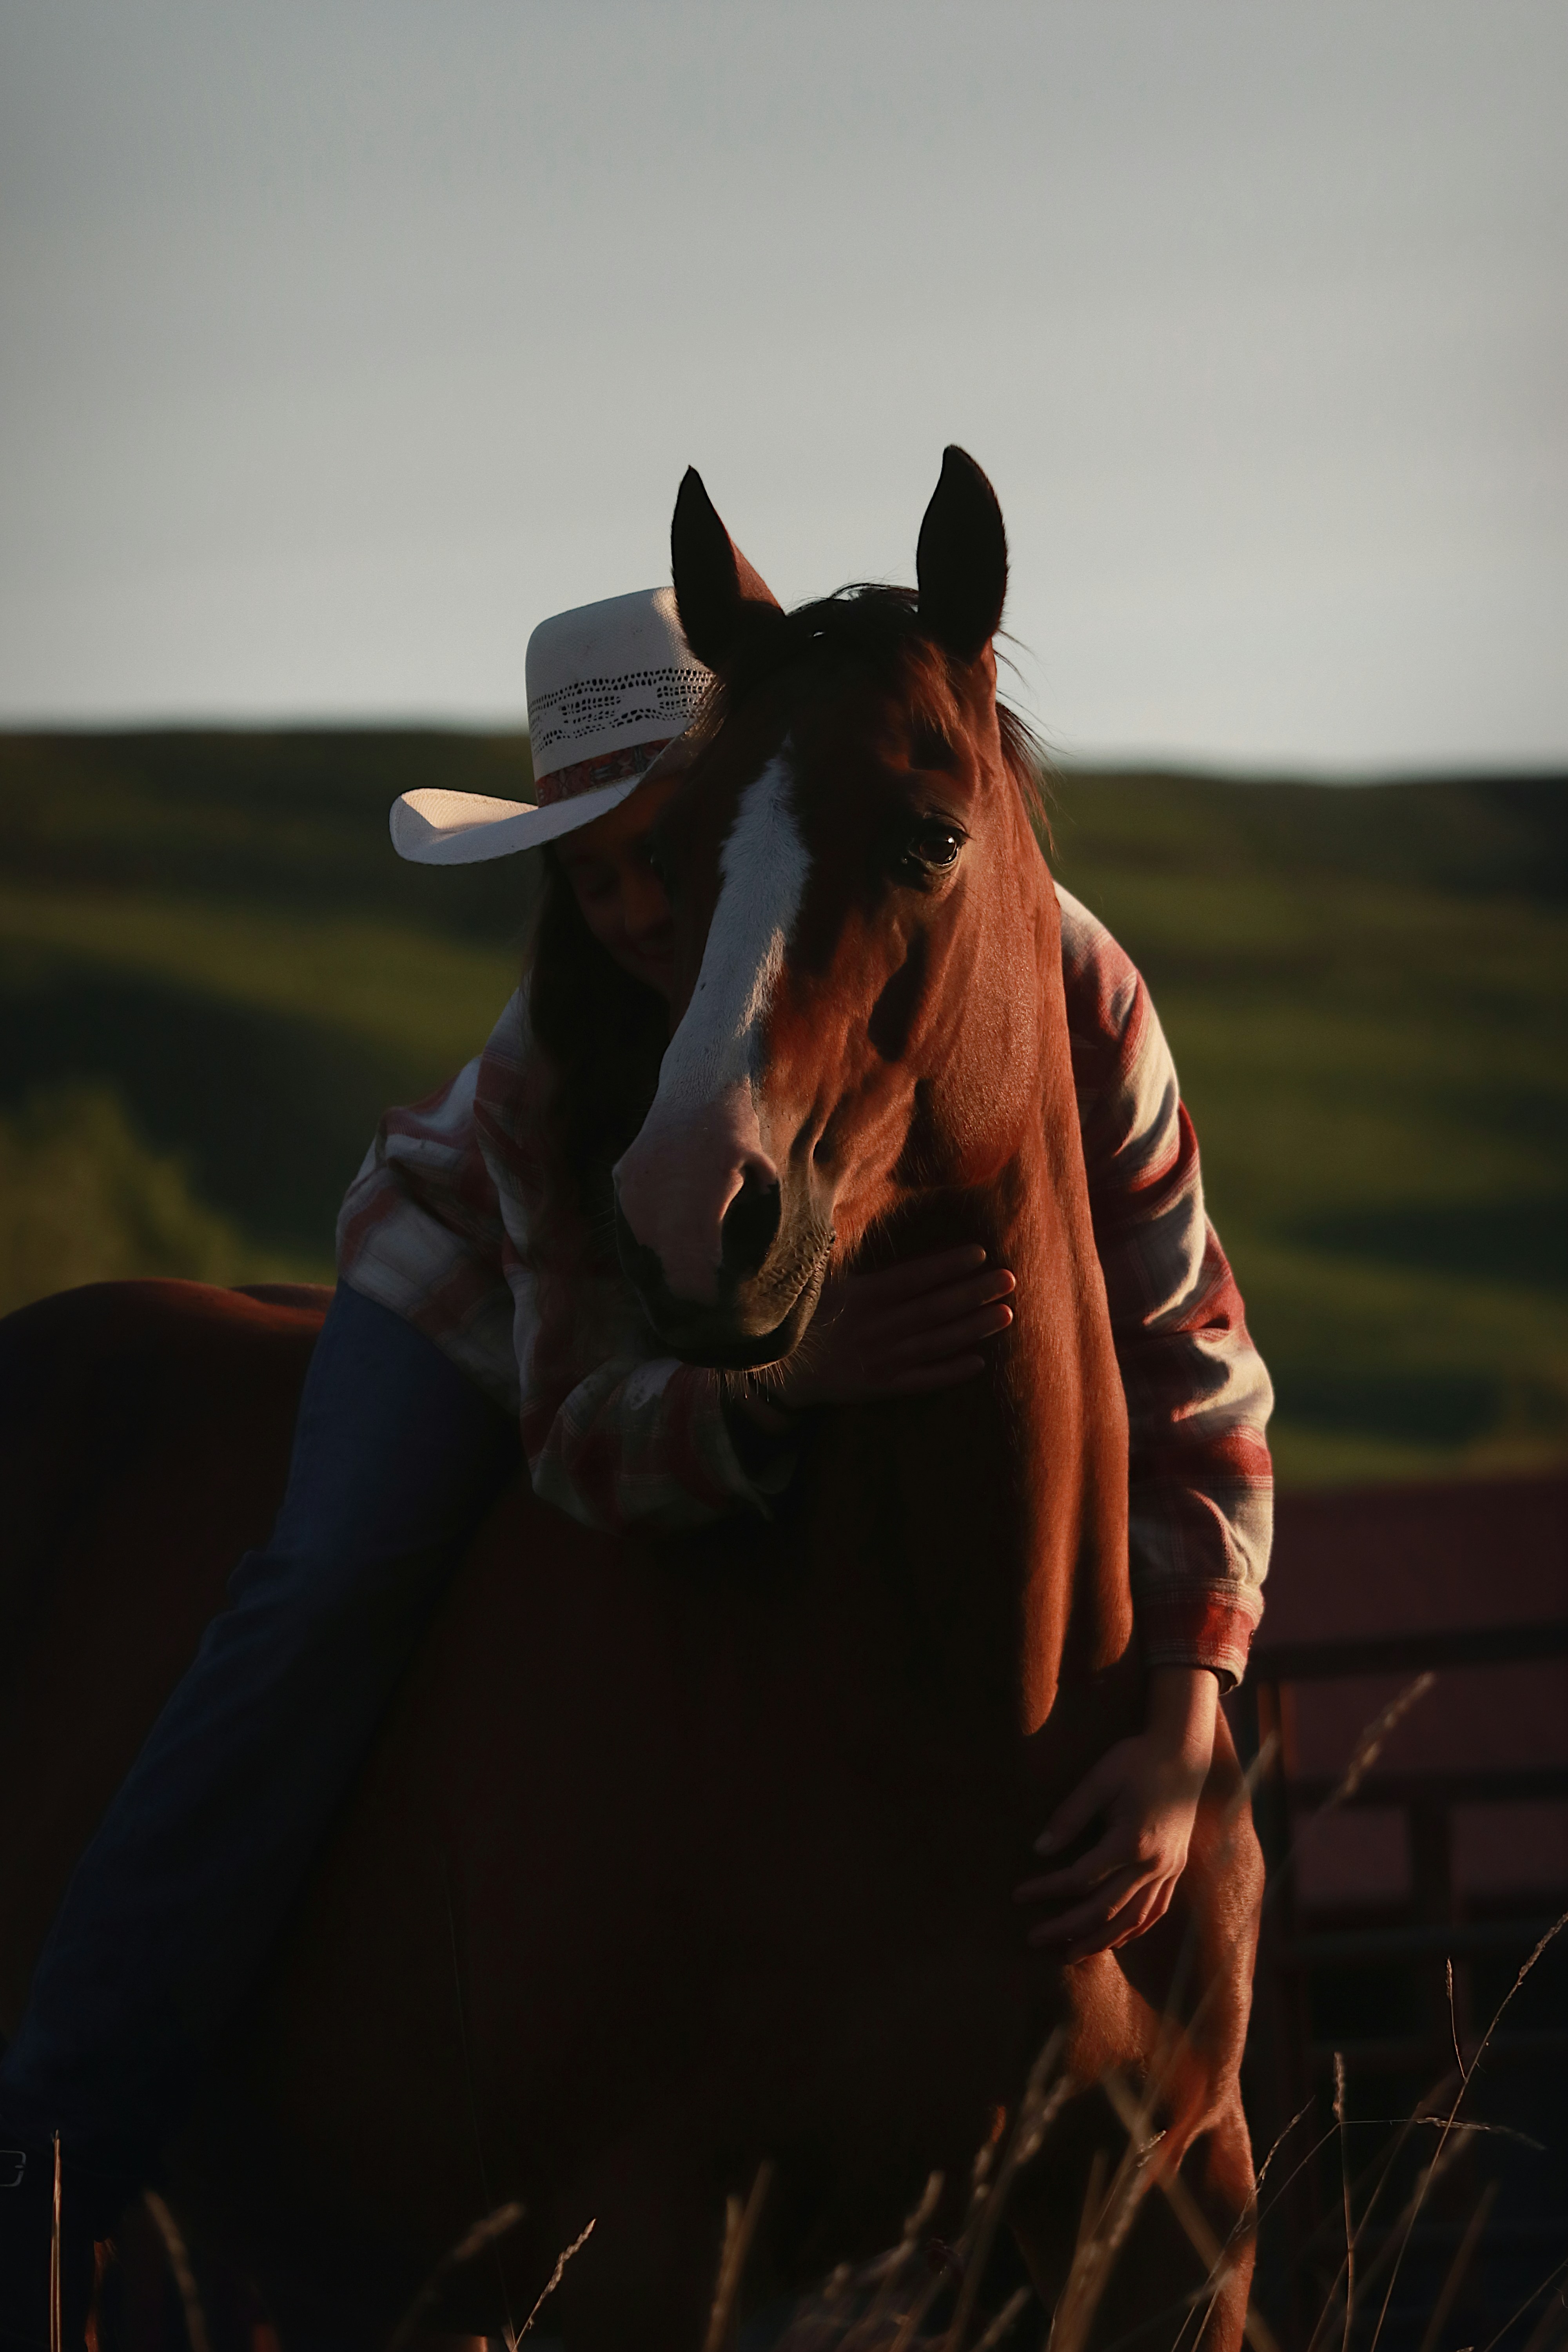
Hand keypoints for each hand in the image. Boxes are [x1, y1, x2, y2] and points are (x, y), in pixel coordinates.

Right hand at [740, 1247, 1013, 1425]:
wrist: (773, 1374)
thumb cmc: (799, 1318)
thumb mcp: (814, 1283)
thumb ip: (836, 1254)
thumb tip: (841, 1216)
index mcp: (858, 1297)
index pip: (910, 1278)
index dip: (945, 1266)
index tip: (979, 1253)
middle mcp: (872, 1328)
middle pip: (931, 1310)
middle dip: (972, 1294)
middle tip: (1009, 1280)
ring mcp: (877, 1360)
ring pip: (933, 1343)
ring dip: (972, 1329)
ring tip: (1006, 1313)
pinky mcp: (877, 1388)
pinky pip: (919, 1382)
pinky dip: (948, 1373)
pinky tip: (978, 1363)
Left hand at [1014, 1669, 1218, 1960]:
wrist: (1183, 1752)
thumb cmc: (1136, 1760)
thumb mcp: (1098, 1780)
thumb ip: (1069, 1816)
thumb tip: (1038, 1849)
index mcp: (1131, 1842)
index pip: (1081, 1879)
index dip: (1047, 1890)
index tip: (1019, 1895)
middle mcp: (1153, 1864)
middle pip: (1105, 1909)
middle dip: (1067, 1928)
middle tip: (1034, 1939)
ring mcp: (1169, 1871)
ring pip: (1132, 1920)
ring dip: (1100, 1940)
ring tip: (1069, 1953)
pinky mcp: (1176, 1869)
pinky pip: (1155, 1912)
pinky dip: (1132, 1930)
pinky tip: (1115, 1940)